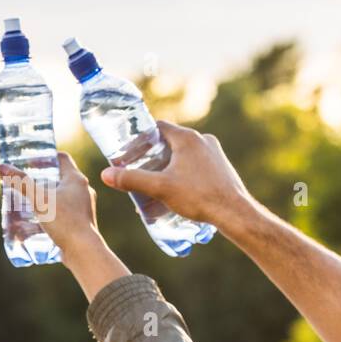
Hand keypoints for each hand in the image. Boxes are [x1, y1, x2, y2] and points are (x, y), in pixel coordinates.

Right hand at [0, 153, 100, 254]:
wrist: (82, 251)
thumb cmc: (64, 221)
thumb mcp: (38, 199)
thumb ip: (20, 182)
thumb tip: (2, 167)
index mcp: (76, 179)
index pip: (62, 159)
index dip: (47, 156)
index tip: (32, 159)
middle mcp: (83, 191)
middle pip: (61, 178)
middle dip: (42, 179)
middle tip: (25, 181)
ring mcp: (83, 208)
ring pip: (62, 196)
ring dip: (46, 197)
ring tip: (29, 200)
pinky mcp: (80, 223)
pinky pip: (63, 213)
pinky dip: (51, 213)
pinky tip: (38, 219)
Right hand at [99, 121, 253, 231]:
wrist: (234, 213)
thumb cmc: (199, 197)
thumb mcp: (159, 188)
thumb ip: (131, 180)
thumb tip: (105, 174)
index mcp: (187, 138)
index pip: (157, 128)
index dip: (140, 138)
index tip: (128, 151)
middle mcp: (202, 140)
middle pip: (169, 143)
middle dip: (151, 157)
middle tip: (137, 170)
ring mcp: (214, 154)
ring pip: (183, 156)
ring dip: (167, 168)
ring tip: (154, 185)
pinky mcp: (221, 168)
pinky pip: (195, 166)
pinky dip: (182, 175)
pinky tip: (175, 193)